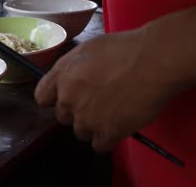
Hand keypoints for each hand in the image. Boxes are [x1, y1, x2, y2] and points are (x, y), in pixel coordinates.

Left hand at [35, 30, 177, 151]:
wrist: (153, 60)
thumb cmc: (123, 48)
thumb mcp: (87, 50)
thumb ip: (70, 68)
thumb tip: (66, 81)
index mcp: (62, 76)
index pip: (42, 98)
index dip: (54, 99)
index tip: (67, 99)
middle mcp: (69, 98)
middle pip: (63, 117)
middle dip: (77, 112)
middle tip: (98, 102)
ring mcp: (87, 117)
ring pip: (80, 132)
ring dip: (93, 126)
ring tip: (112, 112)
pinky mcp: (107, 132)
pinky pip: (99, 146)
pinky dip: (108, 139)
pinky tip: (118, 126)